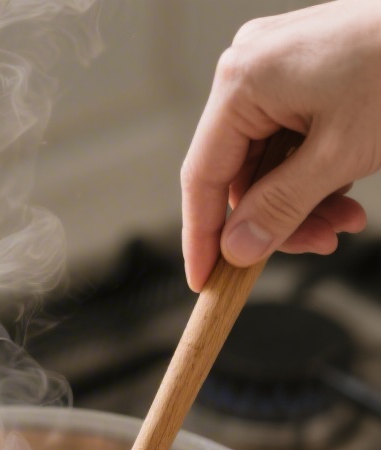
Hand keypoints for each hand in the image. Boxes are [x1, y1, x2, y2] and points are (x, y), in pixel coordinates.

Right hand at [181, 0, 380, 289]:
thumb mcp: (338, 155)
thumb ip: (281, 207)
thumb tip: (238, 249)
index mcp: (243, 80)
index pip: (203, 175)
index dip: (201, 237)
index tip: (205, 281)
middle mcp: (250, 69)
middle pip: (241, 175)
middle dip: (279, 219)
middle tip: (319, 245)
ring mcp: (275, 69)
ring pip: (268, 165)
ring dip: (304, 202)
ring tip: (346, 219)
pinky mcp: (300, 75)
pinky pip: (289, 142)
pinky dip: (314, 174)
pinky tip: (345, 188)